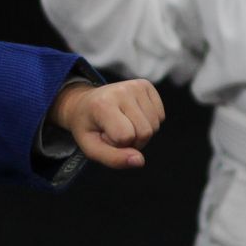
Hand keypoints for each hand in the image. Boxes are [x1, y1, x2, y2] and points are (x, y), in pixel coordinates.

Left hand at [48, 80, 163, 169]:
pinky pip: (160, 116)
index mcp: (102, 104)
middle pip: (145, 132)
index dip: (118, 144)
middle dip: (133, 141)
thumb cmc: (89, 128)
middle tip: (116, 132)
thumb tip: (140, 161)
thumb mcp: (91, 148)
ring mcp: (136, 85)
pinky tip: (133, 116)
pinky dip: (149, 122)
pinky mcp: (146, 85)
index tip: (105, 135)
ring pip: (155, 126)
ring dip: (142, 133)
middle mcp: (121, 90)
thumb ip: (113, 159)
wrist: (85, 103)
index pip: (126, 136)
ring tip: (124, 124)